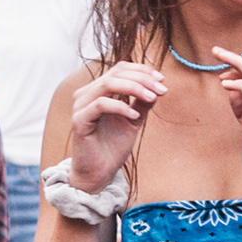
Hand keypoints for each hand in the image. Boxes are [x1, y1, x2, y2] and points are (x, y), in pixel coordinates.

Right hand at [67, 64, 165, 193]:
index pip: (120, 68)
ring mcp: (81, 106)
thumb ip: (142, 102)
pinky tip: (135, 116)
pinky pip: (100, 105)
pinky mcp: (79, 120)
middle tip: (161, 90)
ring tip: (152, 98)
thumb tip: (158, 85)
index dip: (142, 70)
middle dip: (143, 79)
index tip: (162, 80)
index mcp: (98, 90)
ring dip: (134, 88)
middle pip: (116, 73)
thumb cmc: (113, 147)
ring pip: (108, 84)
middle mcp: (86, 94)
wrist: (99, 173)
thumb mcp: (134, 120)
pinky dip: (121, 107)